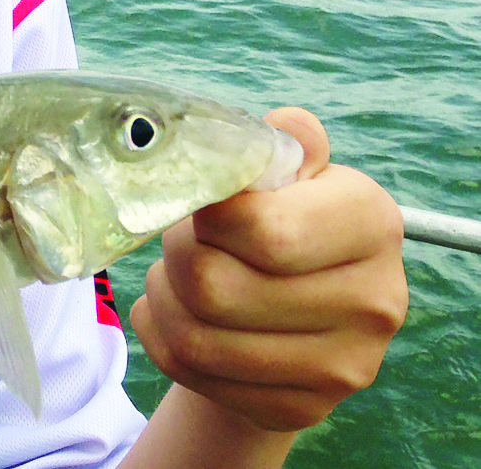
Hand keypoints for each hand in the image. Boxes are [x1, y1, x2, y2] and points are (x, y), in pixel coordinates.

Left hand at [130, 108, 407, 431]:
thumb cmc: (278, 218)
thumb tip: (282, 128)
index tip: (200, 204)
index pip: (264, 230)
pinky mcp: (301, 407)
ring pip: (193, 336)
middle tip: (182, 239)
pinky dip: (160, 334)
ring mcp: (344, 366)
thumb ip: (282, 143)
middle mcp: (374, 300)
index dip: (206, 215)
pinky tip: (178, 311)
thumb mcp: (288, 171)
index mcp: (372, 222)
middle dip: (175, 254)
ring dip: (162, 295)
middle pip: (213, 286)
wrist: (290, 307)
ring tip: (174, 274)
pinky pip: (187, 370)